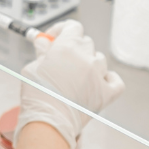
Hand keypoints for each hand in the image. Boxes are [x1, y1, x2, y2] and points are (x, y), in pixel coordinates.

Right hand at [12, 20, 124, 148]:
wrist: (48, 122)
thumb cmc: (36, 96)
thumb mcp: (32, 68)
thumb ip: (42, 52)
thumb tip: (44, 42)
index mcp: (67, 47)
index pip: (73, 27)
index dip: (63, 30)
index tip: (54, 38)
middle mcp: (86, 57)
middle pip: (86, 42)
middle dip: (74, 48)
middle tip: (62, 60)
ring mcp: (98, 75)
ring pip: (99, 59)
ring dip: (89, 64)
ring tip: (76, 77)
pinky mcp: (107, 93)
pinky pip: (116, 81)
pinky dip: (109, 79)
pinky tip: (100, 81)